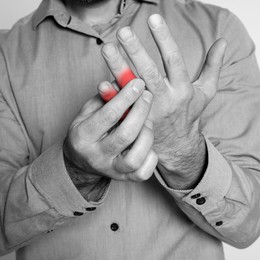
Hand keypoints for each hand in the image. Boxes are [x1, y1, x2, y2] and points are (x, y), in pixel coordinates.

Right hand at [63, 78, 157, 183]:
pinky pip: (143, 173)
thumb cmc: (87, 131)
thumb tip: (118, 80)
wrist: (82, 161)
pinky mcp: (124, 178)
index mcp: (83, 137)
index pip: (109, 115)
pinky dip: (151, 156)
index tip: (138, 83)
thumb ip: (103, 97)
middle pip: (126, 135)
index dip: (126, 97)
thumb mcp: (88, 112)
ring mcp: (111, 170)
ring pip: (135, 158)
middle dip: (141, 111)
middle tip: (148, 96)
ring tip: (147, 122)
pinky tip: (147, 142)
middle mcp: (97, 156)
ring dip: (147, 134)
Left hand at [101, 14, 226, 188]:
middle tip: (123, 32)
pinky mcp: (136, 121)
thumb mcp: (206, 92)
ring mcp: (148, 111)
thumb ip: (213, 67)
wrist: (176, 143)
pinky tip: (101, 85)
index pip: (173, 60)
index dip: (164, 39)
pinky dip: (112, 97)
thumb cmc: (188, 113)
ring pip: (132, 88)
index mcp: (181, 89)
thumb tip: (223, 42)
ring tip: (107, 48)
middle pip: (149, 73)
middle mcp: (164, 99)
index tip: (154, 18)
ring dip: (119, 68)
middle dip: (136, 51)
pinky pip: (123, 108)